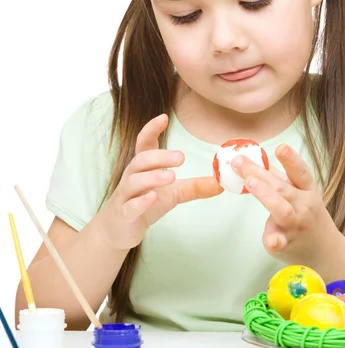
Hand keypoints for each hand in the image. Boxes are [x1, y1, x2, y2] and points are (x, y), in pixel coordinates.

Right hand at [98, 114, 222, 250]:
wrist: (119, 230)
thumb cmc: (146, 203)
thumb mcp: (174, 193)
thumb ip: (195, 186)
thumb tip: (221, 183)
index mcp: (143, 167)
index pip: (144, 143)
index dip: (151, 129)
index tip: (164, 118)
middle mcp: (132, 176)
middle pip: (141, 160)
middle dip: (160, 156)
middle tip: (181, 157)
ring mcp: (126, 195)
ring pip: (134, 181)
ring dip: (152, 177)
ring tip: (171, 176)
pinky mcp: (123, 214)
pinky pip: (129, 205)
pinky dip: (140, 201)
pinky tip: (153, 198)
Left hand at [231, 143, 337, 265]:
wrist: (324, 251)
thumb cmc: (306, 215)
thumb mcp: (300, 193)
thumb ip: (280, 177)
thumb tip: (255, 158)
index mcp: (307, 190)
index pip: (300, 172)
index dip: (291, 159)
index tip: (280, 147)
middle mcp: (304, 206)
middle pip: (282, 188)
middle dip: (259, 173)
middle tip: (239, 162)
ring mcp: (295, 225)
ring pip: (281, 210)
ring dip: (265, 195)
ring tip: (249, 183)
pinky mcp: (286, 244)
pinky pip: (280, 242)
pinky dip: (275, 241)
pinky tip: (270, 240)